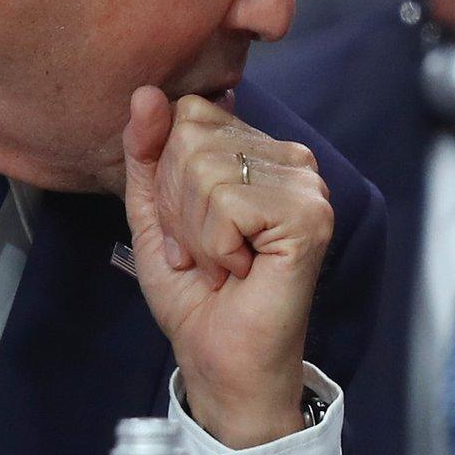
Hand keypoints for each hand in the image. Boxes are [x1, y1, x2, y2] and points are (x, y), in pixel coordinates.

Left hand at [121, 86, 333, 448]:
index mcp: (260, 151)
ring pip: (206, 170)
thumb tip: (145, 93)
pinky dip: (215, 247)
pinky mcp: (309, 216)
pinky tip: (239, 270)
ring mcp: (306, 186)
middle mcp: (291, 159)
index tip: (188, 228)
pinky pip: (227, 204)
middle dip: (178, 208)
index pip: (189, 114)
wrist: (221, 361)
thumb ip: (147, 153)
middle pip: (192, 139)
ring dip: (196, 233)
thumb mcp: (154, 213)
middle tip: (205, 252)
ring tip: (222, 264)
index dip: (168, 177)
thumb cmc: (197, 294)